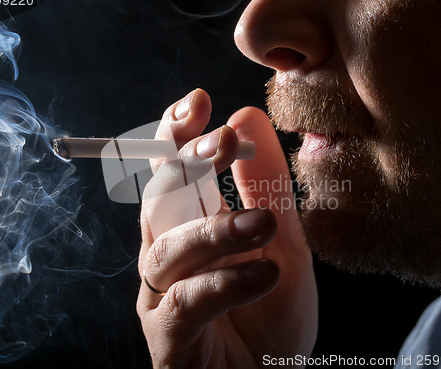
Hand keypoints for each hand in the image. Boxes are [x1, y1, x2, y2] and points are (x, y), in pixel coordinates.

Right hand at [137, 89, 316, 368]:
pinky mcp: (168, 338)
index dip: (176, 135)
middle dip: (186, 166)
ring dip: (213, 229)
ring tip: (263, 224)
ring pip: (166, 249)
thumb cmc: (270, 308)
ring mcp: (161, 296)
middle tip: (223, 144)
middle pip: (157, 199)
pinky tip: (265, 273)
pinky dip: (224, 283)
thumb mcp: (282, 237)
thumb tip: (246, 115)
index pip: (171, 171)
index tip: (197, 102)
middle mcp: (166, 254)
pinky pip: (185, 302)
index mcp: (189, 224)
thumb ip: (266, 182)